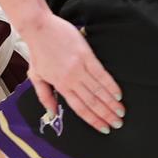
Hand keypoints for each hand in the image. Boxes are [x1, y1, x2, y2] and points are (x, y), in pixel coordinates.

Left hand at [21, 13, 125, 132]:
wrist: (38, 28)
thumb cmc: (38, 52)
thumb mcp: (35, 76)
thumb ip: (45, 96)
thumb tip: (52, 113)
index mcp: (60, 86)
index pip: (79, 108)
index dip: (92, 120)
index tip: (104, 128)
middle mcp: (71, 79)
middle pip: (92, 101)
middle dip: (106, 115)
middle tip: (118, 124)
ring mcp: (79, 68)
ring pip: (98, 90)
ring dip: (111, 103)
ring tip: (121, 112)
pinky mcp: (86, 56)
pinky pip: (101, 74)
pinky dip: (111, 85)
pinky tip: (119, 94)